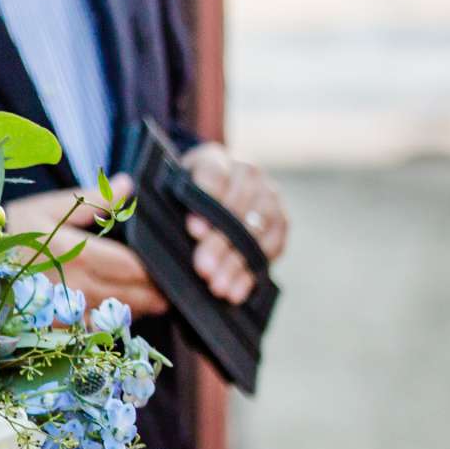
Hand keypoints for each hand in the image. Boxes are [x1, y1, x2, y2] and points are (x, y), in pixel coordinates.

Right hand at [0, 180, 168, 316]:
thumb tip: (128, 184)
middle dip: (156, 292)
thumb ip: (94, 199)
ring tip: (153, 299)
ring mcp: (67, 310)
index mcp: (76, 252)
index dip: (155, 270)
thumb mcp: (50, 206)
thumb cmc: (13, 229)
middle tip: (169, 287)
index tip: (170, 266)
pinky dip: (113, 321)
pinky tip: (119, 311)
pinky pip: (97, 328)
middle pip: (132, 294)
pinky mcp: (58, 327)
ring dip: (140, 307)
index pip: (131, 267)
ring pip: (118, 314)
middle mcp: (75, 284)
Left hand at [182, 141, 287, 303]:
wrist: (207, 196)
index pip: (214, 177)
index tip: (193, 230)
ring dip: (236, 262)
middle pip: (236, 209)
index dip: (205, 205)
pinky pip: (272, 248)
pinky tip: (237, 290)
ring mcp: (269, 196)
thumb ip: (172, 202)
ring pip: (255, 231)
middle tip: (203, 269)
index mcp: (214, 158)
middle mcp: (247, 173)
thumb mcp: (169, 191)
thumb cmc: (180, 195)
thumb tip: (184, 227)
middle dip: (219, 243)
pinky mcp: (280, 221)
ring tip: (218, 287)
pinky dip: (252, 272)